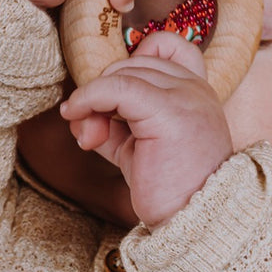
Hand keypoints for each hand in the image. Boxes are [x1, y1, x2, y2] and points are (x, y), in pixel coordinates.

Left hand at [59, 32, 233, 227]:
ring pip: (122, 73)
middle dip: (102, 89)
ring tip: (88, 136)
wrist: (196, 226)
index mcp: (196, 91)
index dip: (132, 61)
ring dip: (92, 100)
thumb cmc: (169, 191)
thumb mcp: (136, 147)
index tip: (113, 97)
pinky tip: (79, 121)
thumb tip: (75, 110)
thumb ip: (111, 122)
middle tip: (89, 129)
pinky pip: (116, 88)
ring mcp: (186, 96)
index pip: (165, 45)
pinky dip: (88, 99)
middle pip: (133, 62)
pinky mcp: (169, 111)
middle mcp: (195, 88)